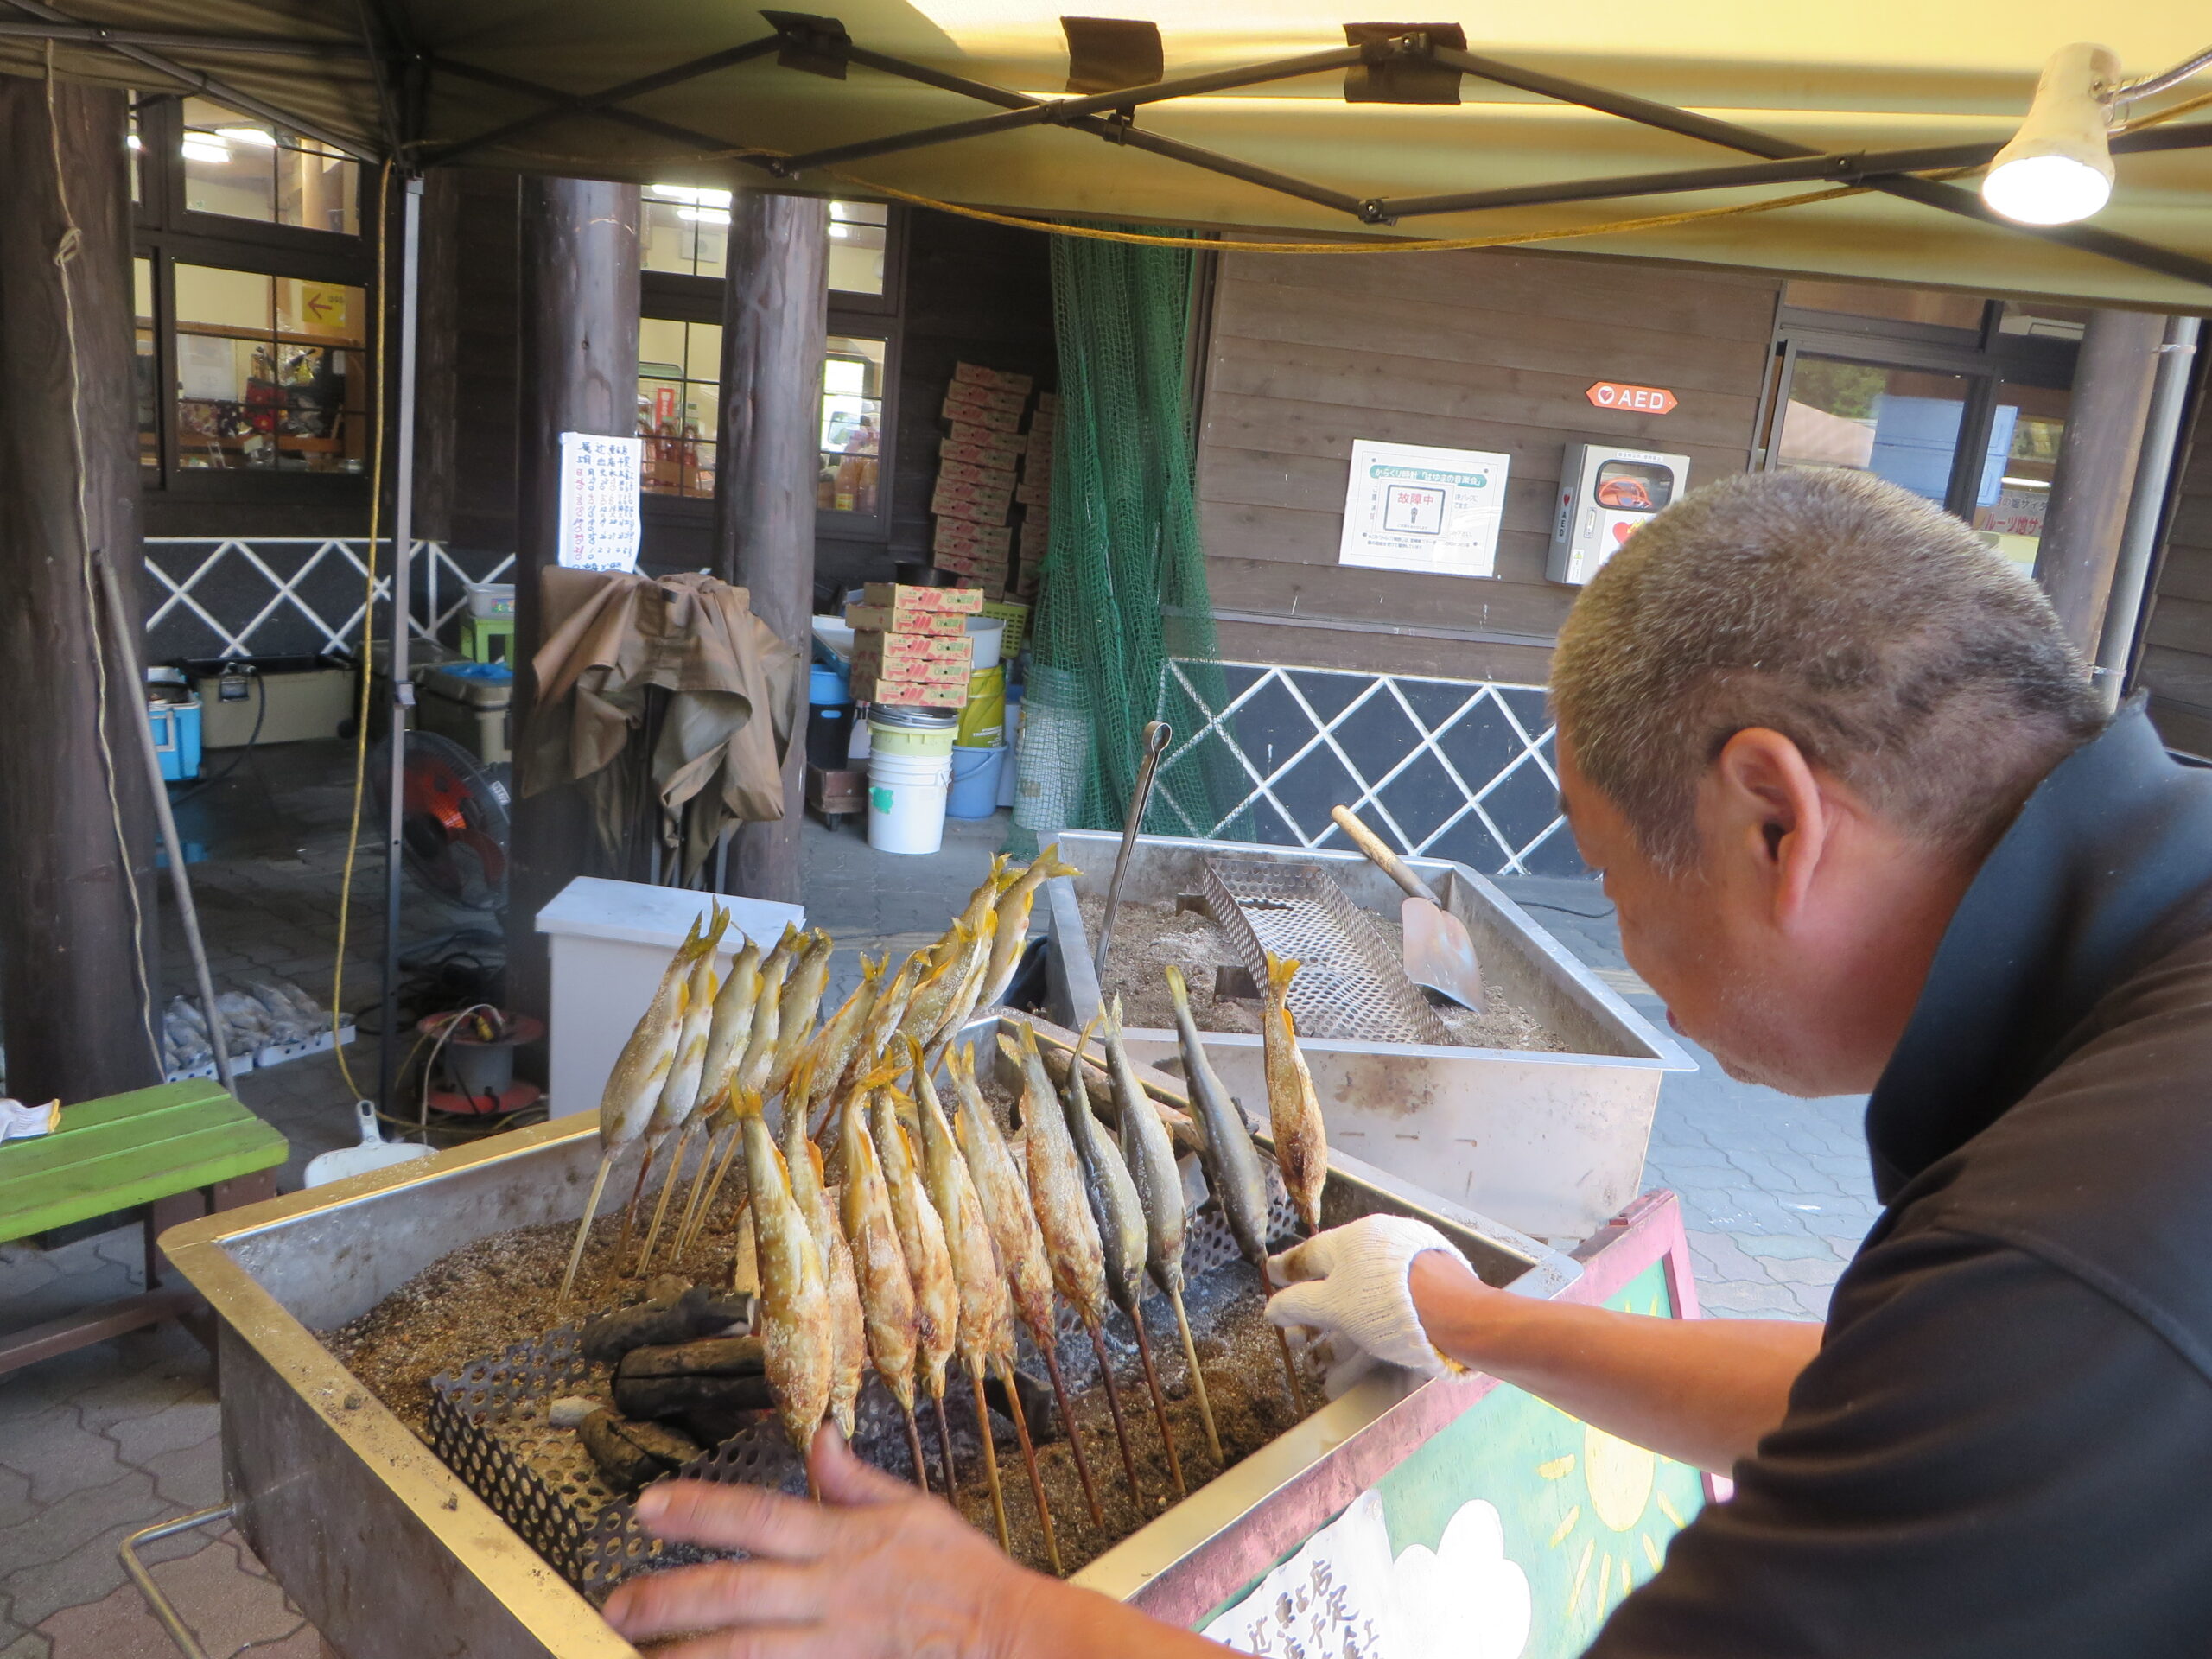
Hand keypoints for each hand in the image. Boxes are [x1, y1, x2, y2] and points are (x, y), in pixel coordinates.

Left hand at [602, 1426, 1049, 1658]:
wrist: (1009, 1635)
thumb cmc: (962, 1574)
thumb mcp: (915, 1509)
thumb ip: (855, 1481)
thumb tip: (817, 1438)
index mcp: (843, 1539)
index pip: (758, 1515)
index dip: (699, 1510)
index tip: (647, 1508)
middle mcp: (830, 1591)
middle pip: (735, 1591)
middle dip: (668, 1598)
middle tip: (614, 1606)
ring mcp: (833, 1642)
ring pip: (745, 1648)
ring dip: (686, 1653)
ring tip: (635, 1654)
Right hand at [1267, 1215, 1468, 1394]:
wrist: (1457, 1314)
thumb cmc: (1385, 1302)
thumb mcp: (1332, 1305)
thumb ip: (1297, 1304)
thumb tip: (1272, 1307)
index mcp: (1354, 1240)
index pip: (1310, 1254)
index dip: (1288, 1268)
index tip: (1272, 1274)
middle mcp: (1379, 1250)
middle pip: (1337, 1283)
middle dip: (1313, 1315)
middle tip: (1297, 1339)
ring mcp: (1406, 1273)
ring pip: (1361, 1306)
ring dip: (1336, 1337)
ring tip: (1319, 1367)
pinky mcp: (1427, 1297)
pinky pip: (1385, 1318)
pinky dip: (1364, 1340)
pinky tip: (1353, 1369)